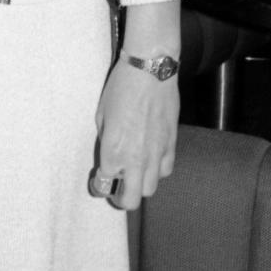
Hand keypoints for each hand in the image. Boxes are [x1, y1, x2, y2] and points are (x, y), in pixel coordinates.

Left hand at [92, 57, 178, 209]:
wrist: (150, 70)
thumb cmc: (121, 86)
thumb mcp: (102, 112)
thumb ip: (105, 138)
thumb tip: (109, 150)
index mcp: (113, 151)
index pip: (104, 183)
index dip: (99, 183)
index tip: (99, 179)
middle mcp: (135, 159)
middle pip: (131, 200)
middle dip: (121, 198)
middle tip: (117, 189)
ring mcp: (156, 154)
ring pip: (151, 189)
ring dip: (140, 184)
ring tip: (135, 173)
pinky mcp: (171, 145)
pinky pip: (166, 170)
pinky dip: (157, 170)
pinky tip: (151, 158)